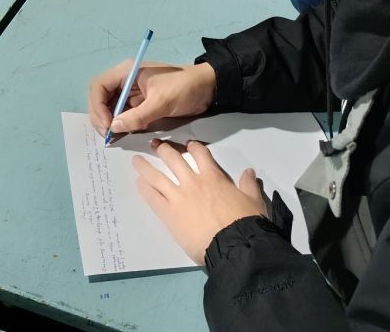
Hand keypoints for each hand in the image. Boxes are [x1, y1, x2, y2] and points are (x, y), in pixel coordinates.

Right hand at [88, 60, 215, 135]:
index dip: (97, 106)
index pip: (99, 86)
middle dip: (101, 116)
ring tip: (115, 137)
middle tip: (109, 136)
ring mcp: (132, 93)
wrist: (208, 88)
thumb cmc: (185, 88)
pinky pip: (123, 114)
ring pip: (110, 108)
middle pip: (101, 98)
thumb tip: (114, 127)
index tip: (107, 125)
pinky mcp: (140, 104)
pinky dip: (121, 125)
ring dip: (110, 122)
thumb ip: (138, 115)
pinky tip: (124, 134)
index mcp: (127, 72)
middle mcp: (126, 81)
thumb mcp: (162, 102)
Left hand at [134, 139, 270, 264]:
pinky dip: (144, 188)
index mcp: (214, 177)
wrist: (233, 245)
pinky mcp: (169, 214)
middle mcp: (193, 182)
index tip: (188, 144)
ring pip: (157, 176)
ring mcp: (178, 197)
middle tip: (155, 144)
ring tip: (136, 160)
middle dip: (164, 149)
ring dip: (145, 166)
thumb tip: (249, 172)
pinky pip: (153, 197)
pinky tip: (138, 183)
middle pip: (173, 159)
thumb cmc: (245, 223)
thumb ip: (249, 185)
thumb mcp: (253, 201)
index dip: (194, 147)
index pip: (201, 154)